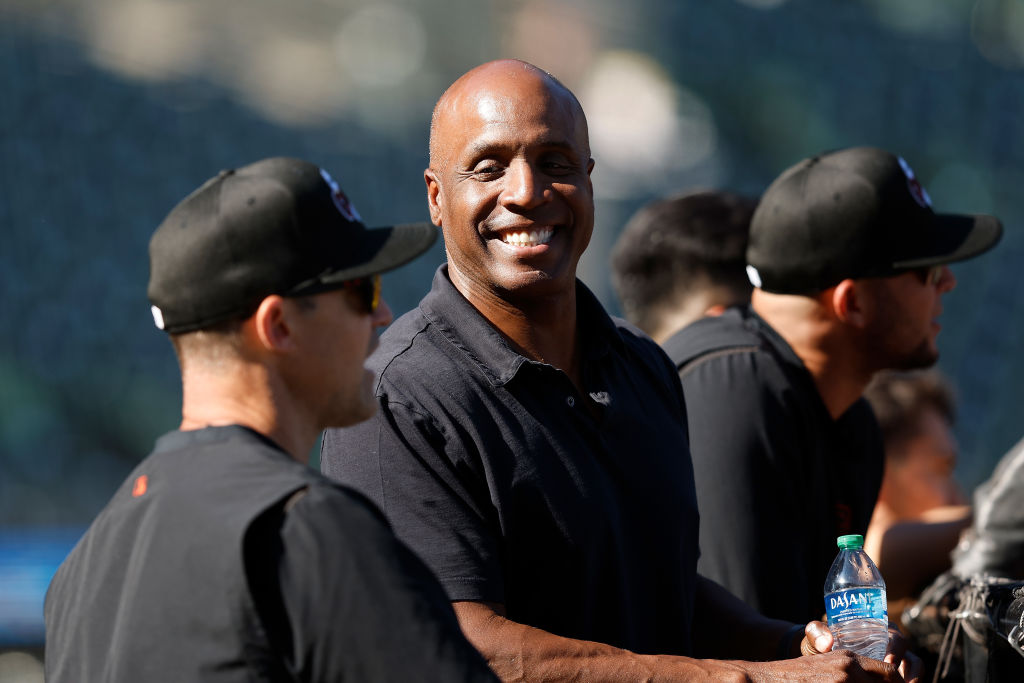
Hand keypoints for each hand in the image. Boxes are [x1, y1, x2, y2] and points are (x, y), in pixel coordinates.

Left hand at [799, 620, 921, 681]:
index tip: (889, 663)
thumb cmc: (822, 642)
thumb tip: (827, 642)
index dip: (896, 650)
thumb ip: (817, 633)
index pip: (896, 638)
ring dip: (912, 681)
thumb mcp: (816, 636)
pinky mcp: (896, 675)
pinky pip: (908, 681)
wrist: (820, 655)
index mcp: (879, 628)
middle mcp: (893, 644)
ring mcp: (898, 661)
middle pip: (912, 658)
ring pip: (916, 671)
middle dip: (909, 674)